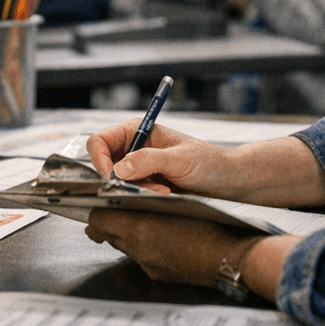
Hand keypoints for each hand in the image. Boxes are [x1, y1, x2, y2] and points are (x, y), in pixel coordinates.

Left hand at [85, 210, 256, 287]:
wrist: (229, 258)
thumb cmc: (207, 227)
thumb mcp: (174, 202)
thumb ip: (145, 198)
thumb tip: (123, 196)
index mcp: (139, 229)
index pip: (98, 220)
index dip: (96, 209)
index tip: (100, 201)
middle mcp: (138, 250)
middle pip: (106, 235)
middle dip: (106, 223)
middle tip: (112, 210)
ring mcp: (148, 265)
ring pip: (123, 247)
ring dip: (124, 234)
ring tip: (137, 221)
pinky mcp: (158, 274)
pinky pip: (140, 258)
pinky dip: (142, 247)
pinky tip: (158, 239)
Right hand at [86, 121, 234, 196]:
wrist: (224, 179)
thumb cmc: (207, 161)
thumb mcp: (178, 159)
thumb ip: (148, 161)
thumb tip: (119, 169)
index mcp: (137, 130)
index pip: (99, 141)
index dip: (99, 159)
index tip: (110, 177)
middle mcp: (134, 146)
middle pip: (105, 163)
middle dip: (120, 178)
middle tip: (142, 186)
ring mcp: (138, 165)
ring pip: (117, 181)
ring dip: (134, 188)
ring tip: (160, 190)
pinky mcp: (144, 181)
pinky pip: (129, 191)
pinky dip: (142, 195)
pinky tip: (162, 193)